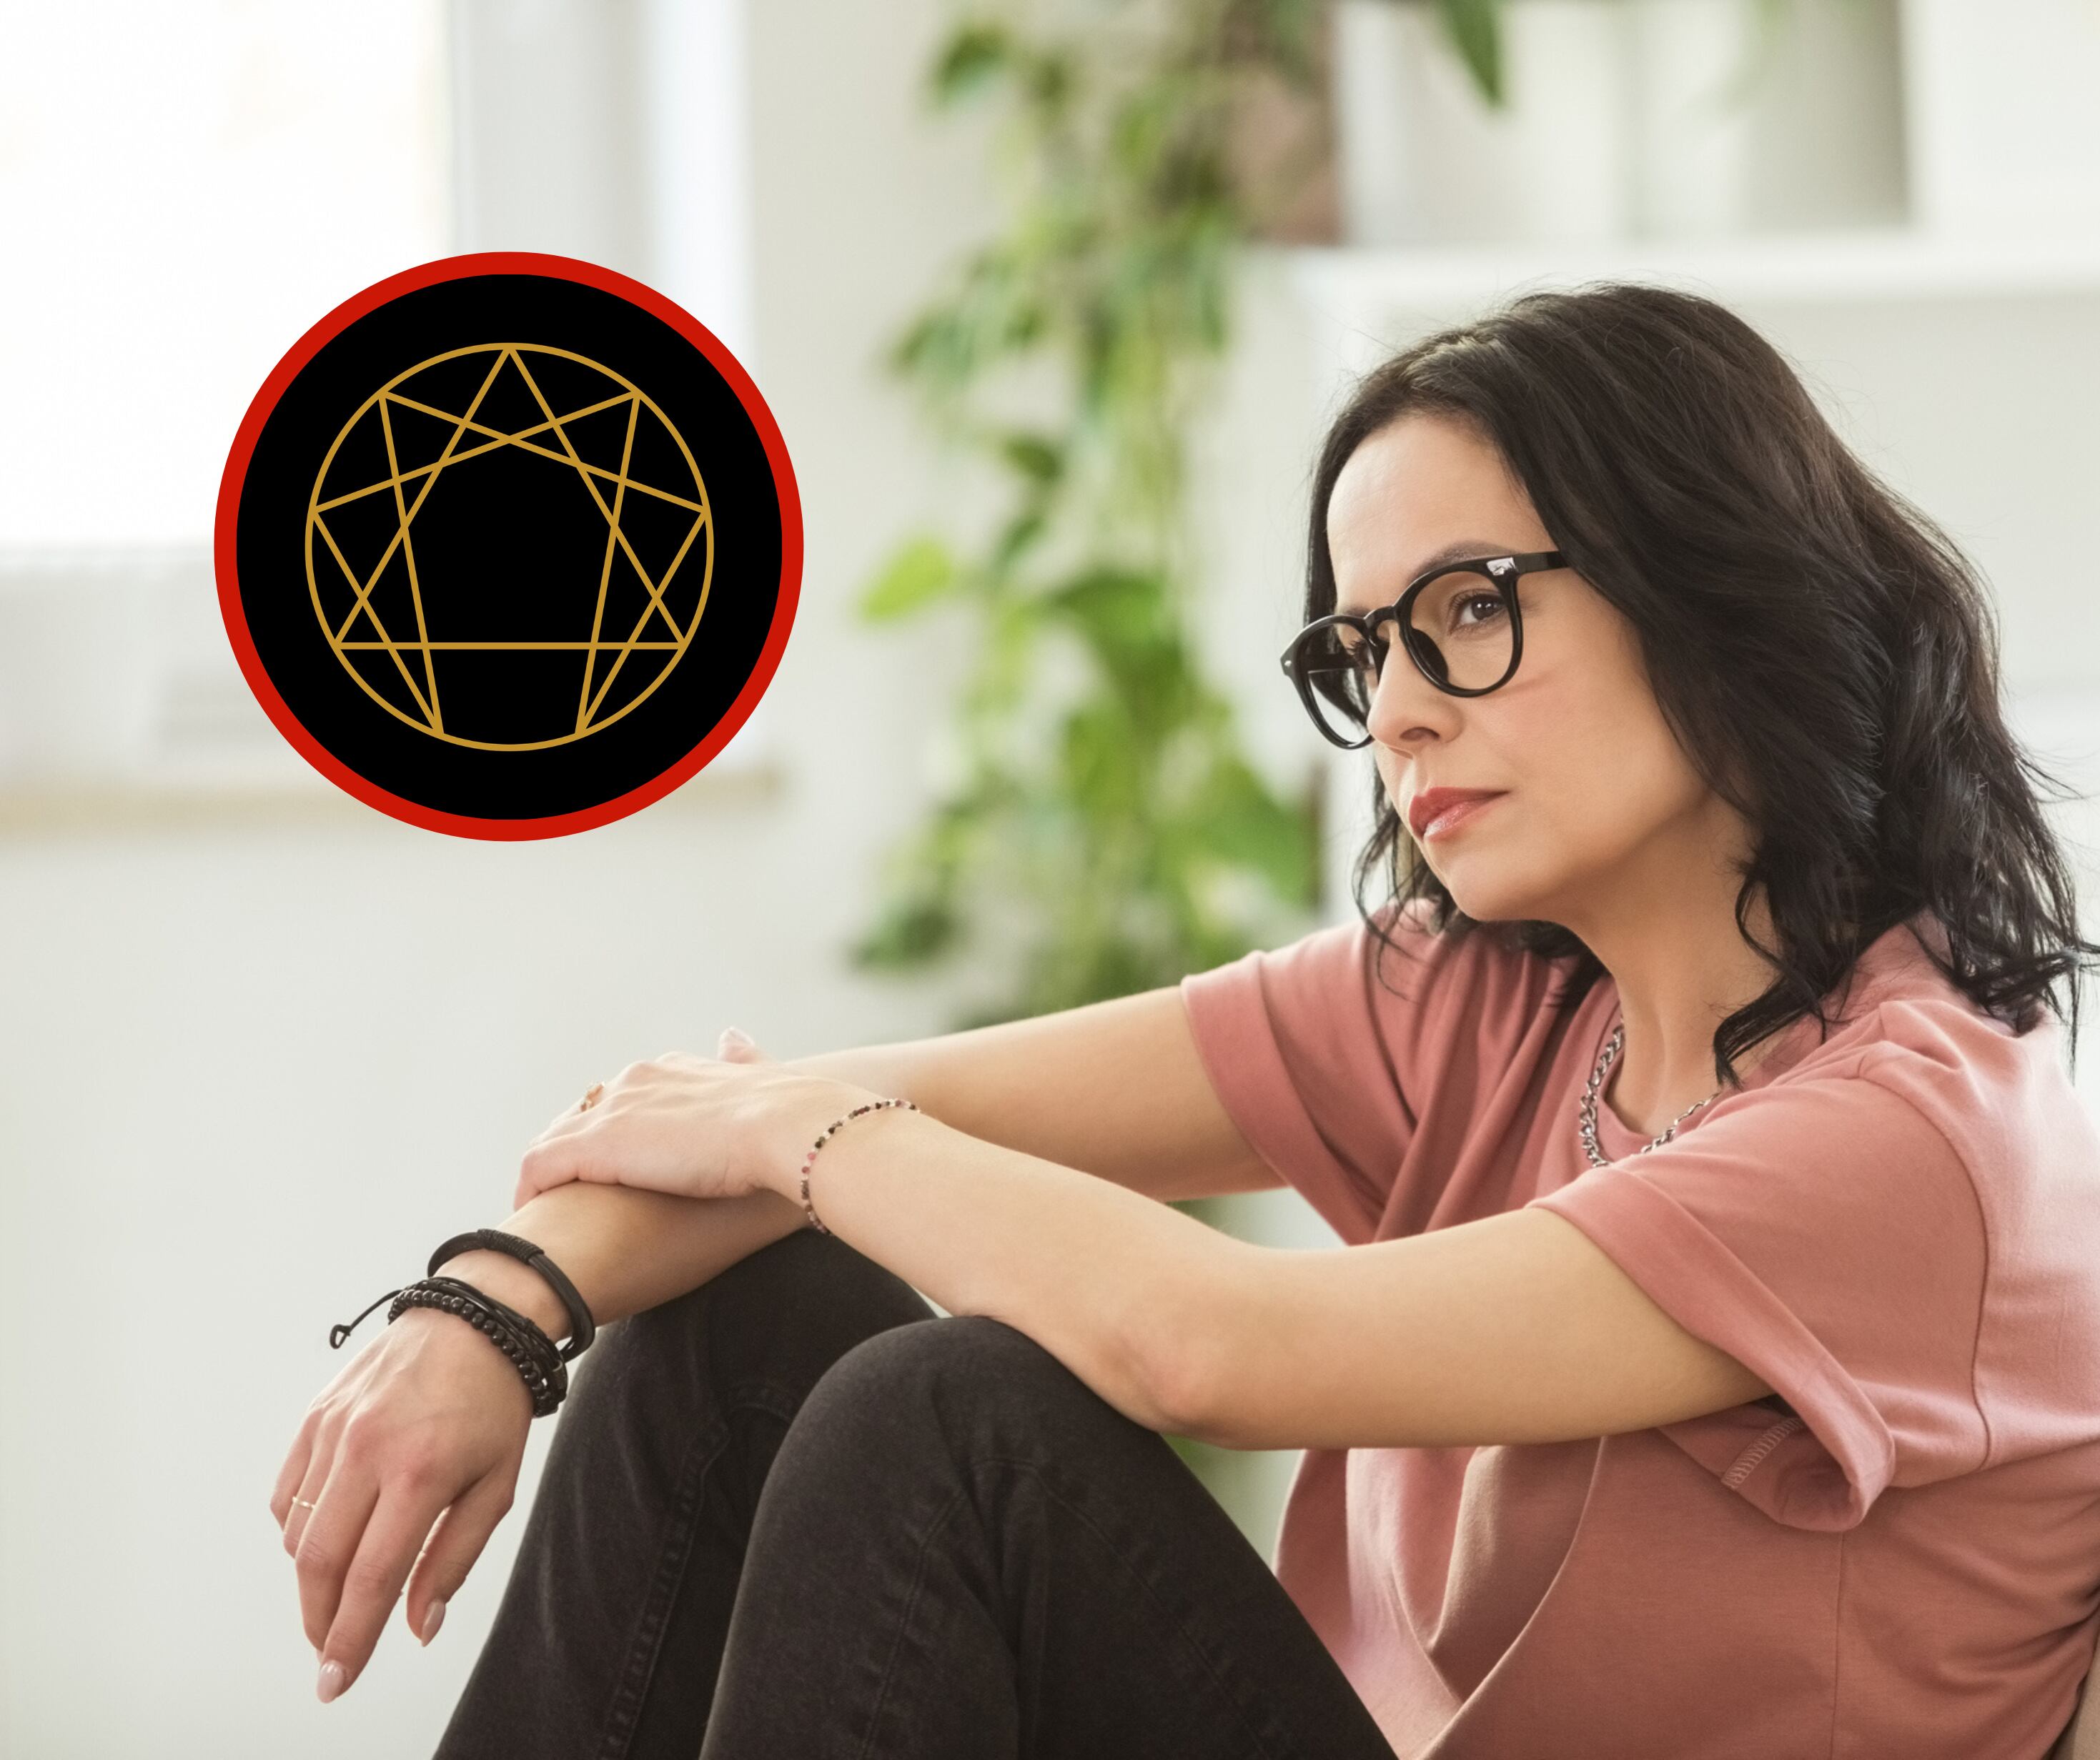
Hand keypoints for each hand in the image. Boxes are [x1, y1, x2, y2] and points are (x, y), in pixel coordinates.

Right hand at [270, 1303, 532, 1702]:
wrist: (476, 1321)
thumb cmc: (493, 1405)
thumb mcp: (496, 1486)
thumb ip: (453, 1561)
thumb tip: (418, 1627)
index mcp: (419, 1472)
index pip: (371, 1577)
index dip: (350, 1639)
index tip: (335, 1680)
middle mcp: (367, 1450)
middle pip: (319, 1563)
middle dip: (320, 1621)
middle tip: (331, 1649)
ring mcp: (334, 1430)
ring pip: (298, 1532)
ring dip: (311, 1578)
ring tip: (340, 1591)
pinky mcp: (315, 1417)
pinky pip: (288, 1493)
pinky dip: (298, 1529)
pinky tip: (326, 1537)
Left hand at [512, 1027, 877, 1211]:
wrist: (787, 1127)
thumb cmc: (789, 1116)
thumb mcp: (761, 1080)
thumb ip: (744, 1061)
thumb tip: (735, 1037)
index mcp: (672, 1069)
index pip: (623, 1095)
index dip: (613, 1131)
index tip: (614, 1167)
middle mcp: (636, 1080)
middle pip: (582, 1114)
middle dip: (573, 1151)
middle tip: (572, 1194)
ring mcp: (614, 1111)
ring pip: (555, 1140)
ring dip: (549, 1175)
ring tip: (548, 1211)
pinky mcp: (597, 1145)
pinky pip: (541, 1167)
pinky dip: (531, 1192)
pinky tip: (537, 1220)